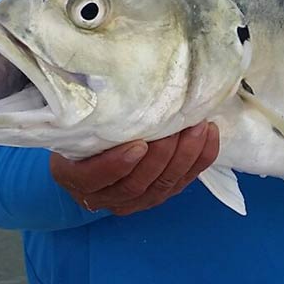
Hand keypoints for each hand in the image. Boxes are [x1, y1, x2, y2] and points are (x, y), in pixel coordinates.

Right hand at [50, 121, 219, 216]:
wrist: (95, 147)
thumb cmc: (86, 128)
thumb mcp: (77, 122)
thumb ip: (90, 115)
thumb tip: (108, 84)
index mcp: (75, 178)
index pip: (92, 179)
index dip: (116, 165)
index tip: (138, 145)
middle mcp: (104, 195)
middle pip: (135, 184)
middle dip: (161, 155)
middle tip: (175, 125)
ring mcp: (135, 199)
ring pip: (163, 185)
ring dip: (184, 155)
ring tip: (196, 126)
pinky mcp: (161, 193)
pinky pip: (185, 181)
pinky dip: (201, 158)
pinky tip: (209, 133)